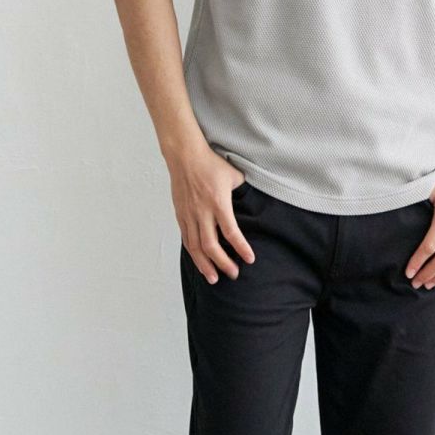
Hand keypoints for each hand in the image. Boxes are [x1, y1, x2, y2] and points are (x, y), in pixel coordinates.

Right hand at [171, 148, 255, 283]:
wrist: (185, 156)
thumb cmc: (211, 164)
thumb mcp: (234, 175)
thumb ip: (243, 191)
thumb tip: (254, 201)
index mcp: (218, 202)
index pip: (231, 232)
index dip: (241, 248)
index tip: (250, 259)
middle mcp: (202, 212)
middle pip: (211, 245)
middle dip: (222, 263)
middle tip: (233, 274)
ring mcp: (189, 215)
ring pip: (195, 246)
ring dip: (205, 264)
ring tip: (214, 278)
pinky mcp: (180, 215)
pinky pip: (186, 239)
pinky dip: (193, 254)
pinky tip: (200, 263)